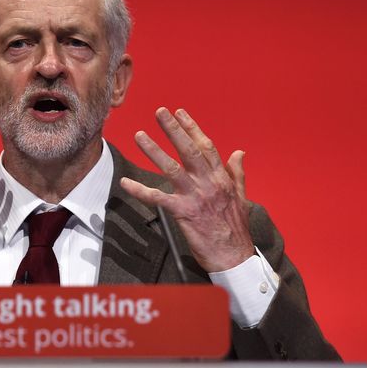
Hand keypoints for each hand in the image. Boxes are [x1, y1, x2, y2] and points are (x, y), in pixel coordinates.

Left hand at [120, 107, 253, 271]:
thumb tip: (239, 152)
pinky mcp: (183, 212)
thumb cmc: (236, 228)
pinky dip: (139, 190)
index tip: (179, 112)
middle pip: (189, 150)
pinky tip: (125, 183)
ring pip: (172, 168)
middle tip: (159, 112)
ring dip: (153, 151)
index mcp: (221, 178)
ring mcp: (195, 197)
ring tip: (139, 135)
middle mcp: (208, 183)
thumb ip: (237, 173)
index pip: (206, 146)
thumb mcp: (241, 196)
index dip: (191, 127)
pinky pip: (157, 198)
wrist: (235, 256)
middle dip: (173, 129)